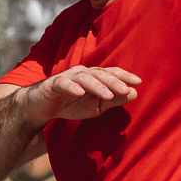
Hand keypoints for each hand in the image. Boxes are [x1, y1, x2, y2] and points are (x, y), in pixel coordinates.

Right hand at [19, 63, 139, 123]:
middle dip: (114, 81)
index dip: (124, 76)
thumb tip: (134, 93)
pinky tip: (80, 93)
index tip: (139, 81)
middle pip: (100, 74)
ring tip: (108, 95)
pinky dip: (72, 87)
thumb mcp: (96, 106)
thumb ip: (114, 100)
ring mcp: (68, 77)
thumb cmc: (71, 104)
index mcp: (94, 77)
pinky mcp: (53, 84)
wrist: (42, 107)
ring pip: (85, 78)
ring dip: (97, 86)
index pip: (111, 73)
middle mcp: (83, 73)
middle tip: (127, 89)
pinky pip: (64, 83)